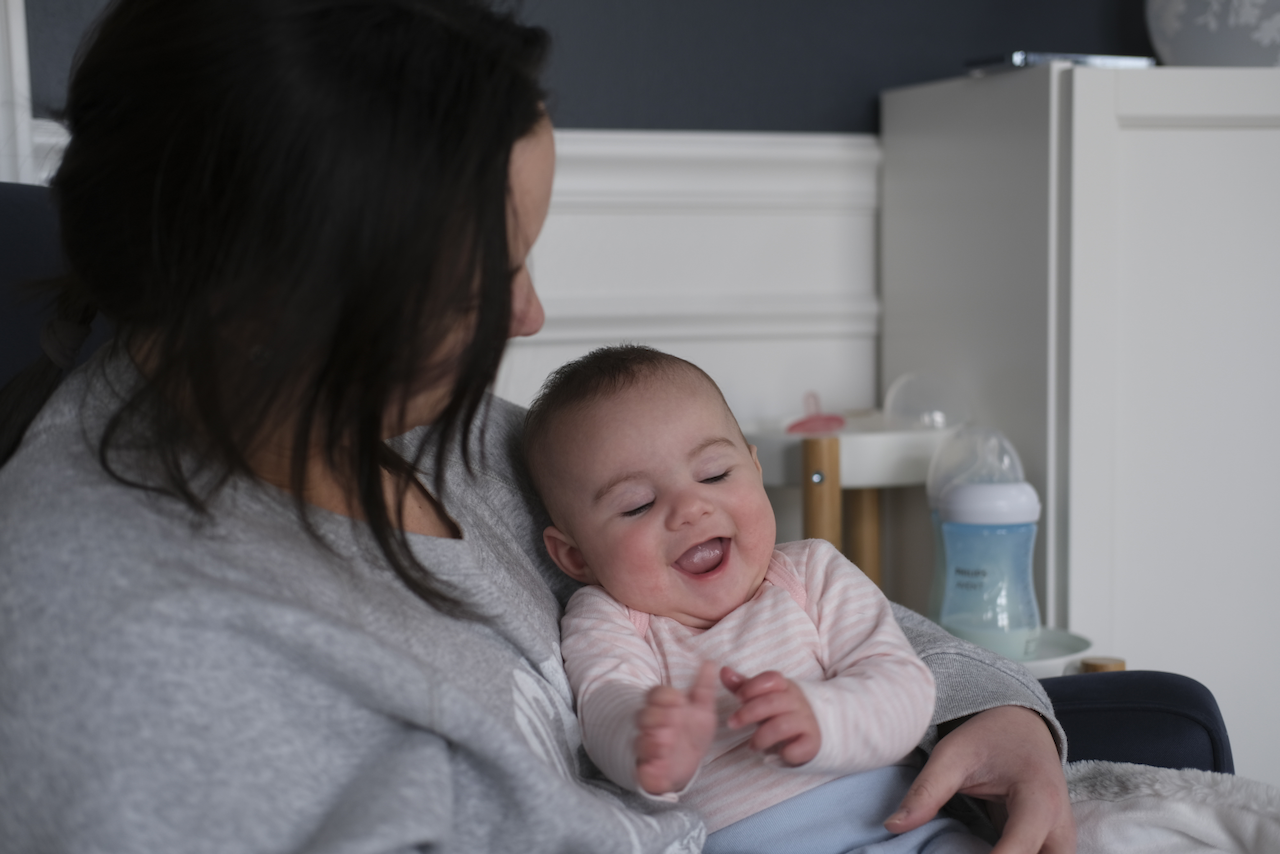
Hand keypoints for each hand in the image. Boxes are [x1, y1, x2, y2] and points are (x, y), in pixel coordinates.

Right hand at [635, 661, 718, 794]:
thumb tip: (710, 662)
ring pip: (639, 741)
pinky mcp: (645, 770)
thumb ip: (704, 688)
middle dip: (656, 717)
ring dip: (651, 740)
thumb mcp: (702, 710)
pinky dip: (649, 765)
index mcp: (663, 708)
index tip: (679, 700)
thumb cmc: (692, 732)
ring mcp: (646, 747)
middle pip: (643, 716)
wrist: (686, 764)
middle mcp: (651, 726)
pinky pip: (641, 768)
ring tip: (666, 741)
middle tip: (672, 720)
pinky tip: (660, 761)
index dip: (664, 696)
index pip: (655, 695)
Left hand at [721, 667, 819, 765]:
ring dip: (762, 737)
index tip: (738, 698)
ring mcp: (807, 721)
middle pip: (772, 702)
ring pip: (782, 726)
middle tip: (732, 724)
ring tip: (753, 745)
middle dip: (748, 713)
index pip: (771, 679)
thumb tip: (724, 671)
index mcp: (785, 687)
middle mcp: (797, 702)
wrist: (814, 730)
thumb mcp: (764, 697)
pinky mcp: (813, 742)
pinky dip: (786, 752)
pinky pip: (799, 747)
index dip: (752, 687)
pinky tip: (779, 753)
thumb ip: (744, 686)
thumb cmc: (781, 712)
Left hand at [884, 705, 1075, 853]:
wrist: (1023, 725)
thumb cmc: (988, 737)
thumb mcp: (953, 755)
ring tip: (971, 851)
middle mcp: (1060, 825)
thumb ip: (927, 791)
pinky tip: (980, 853)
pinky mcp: (1054, 846)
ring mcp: (1061, 839)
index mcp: (1039, 798)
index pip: (1020, 848)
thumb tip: (893, 826)